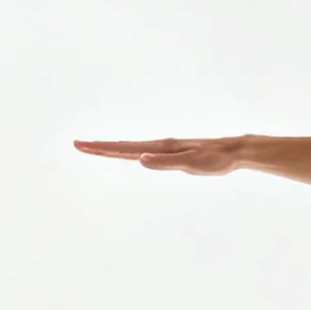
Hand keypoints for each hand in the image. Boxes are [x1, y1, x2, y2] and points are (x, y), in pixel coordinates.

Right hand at [73, 136, 242, 175]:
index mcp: (160, 148)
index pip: (124, 149)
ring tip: (96, 149)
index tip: (82, 146)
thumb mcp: (191, 164)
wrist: (233, 151)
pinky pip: (144, 153)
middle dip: (100, 147)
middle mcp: (159, 146)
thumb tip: (140, 160)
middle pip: (123, 147)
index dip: (102, 149)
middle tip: (77, 145)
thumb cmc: (215, 160)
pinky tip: (130, 156)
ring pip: (132, 149)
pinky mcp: (173, 154)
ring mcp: (165, 149)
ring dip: (112, 149)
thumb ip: (165, 162)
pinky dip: (130, 153)